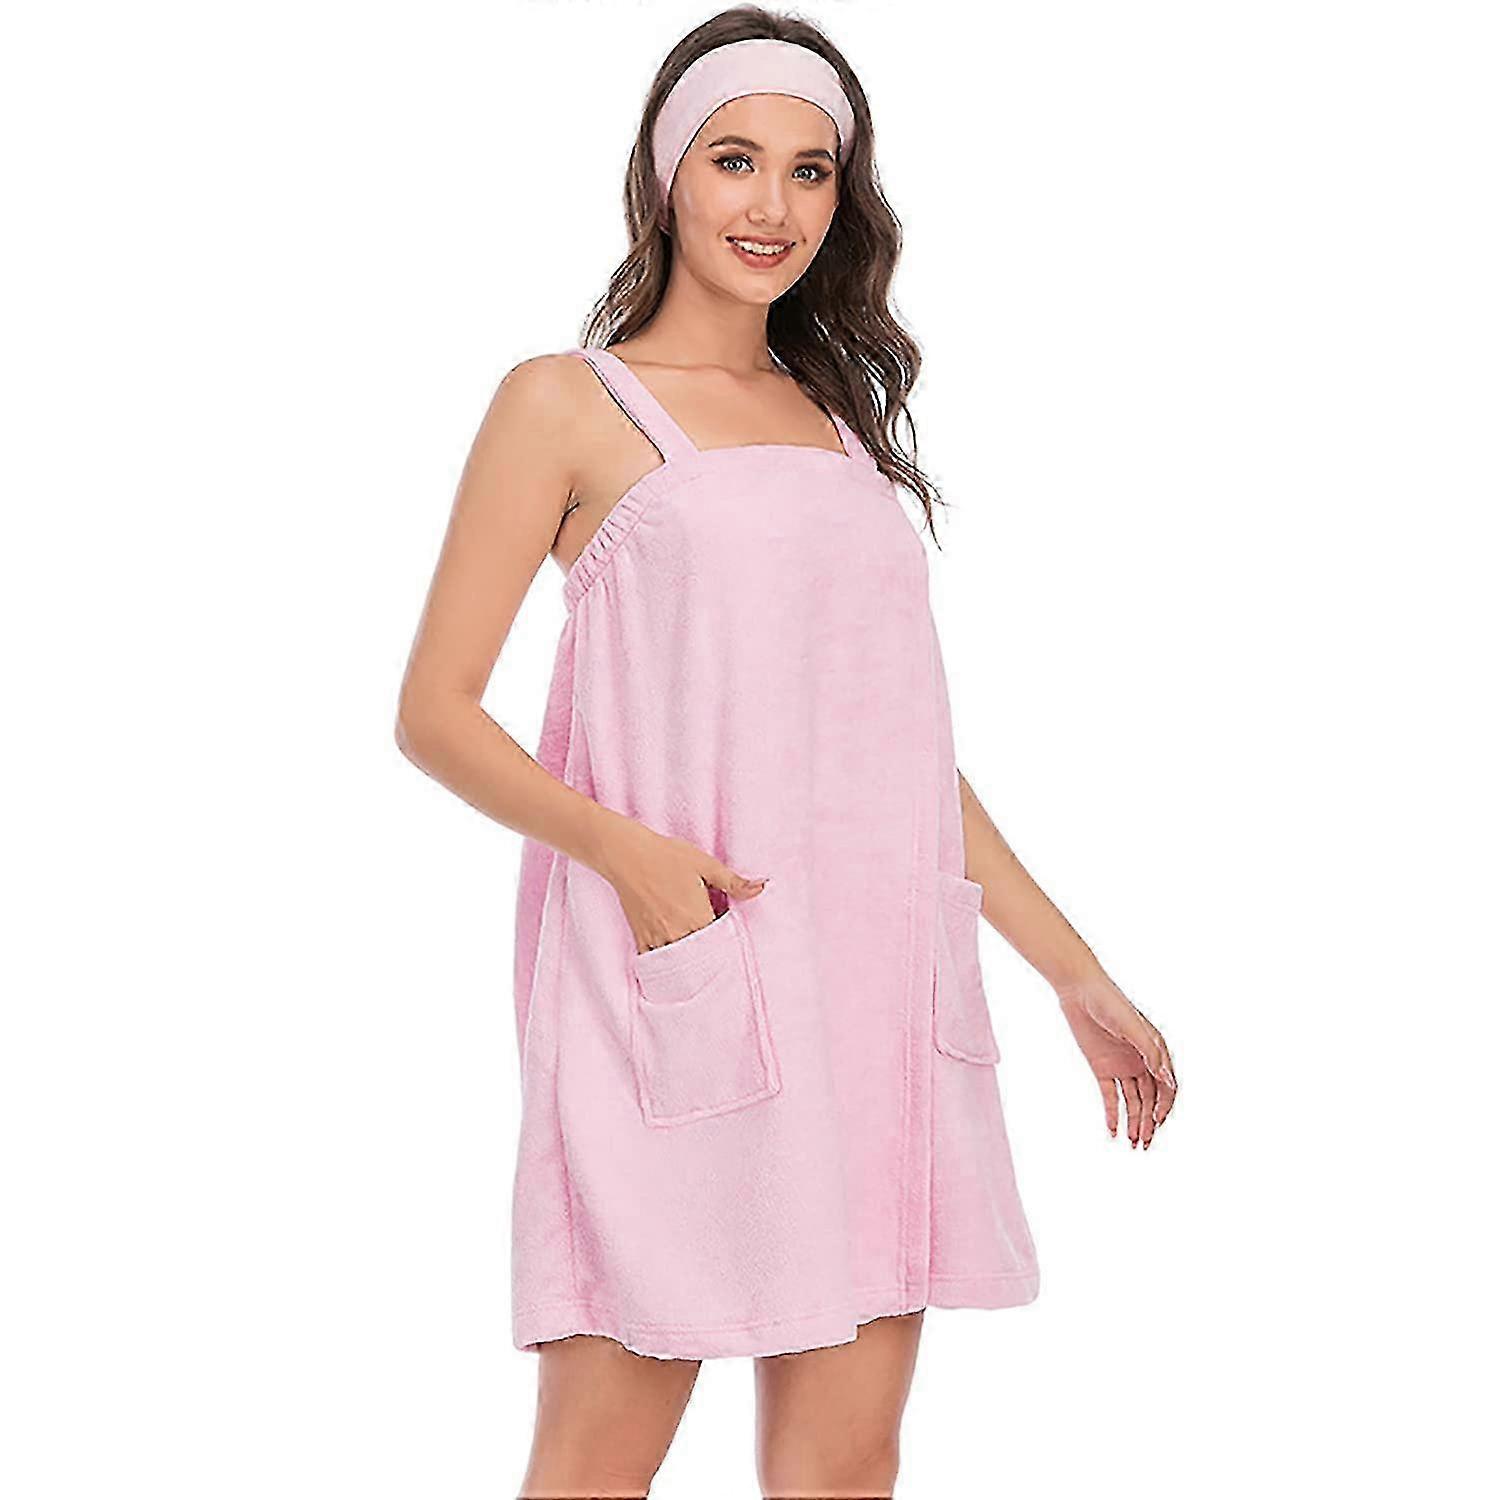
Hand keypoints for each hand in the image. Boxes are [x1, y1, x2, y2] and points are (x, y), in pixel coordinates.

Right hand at [601, 819, 769, 954]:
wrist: (627, 854)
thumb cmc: (668, 856)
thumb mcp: (706, 864)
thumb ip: (734, 882)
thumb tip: (762, 887)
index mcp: (698, 916)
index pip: (720, 942)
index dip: (727, 942)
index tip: (730, 937)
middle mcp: (678, 932)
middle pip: (701, 956)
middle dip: (710, 955)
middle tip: (717, 952)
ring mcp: (657, 937)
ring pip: (679, 962)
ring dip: (690, 962)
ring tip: (698, 959)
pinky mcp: (641, 936)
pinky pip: (656, 960)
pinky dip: (666, 964)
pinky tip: (674, 963)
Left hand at [1055, 973, 1176, 1148]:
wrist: (1078, 991)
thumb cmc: (1110, 1003)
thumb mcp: (1132, 1027)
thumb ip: (1150, 1052)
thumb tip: (1168, 1080)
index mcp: (1156, 1051)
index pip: (1166, 1087)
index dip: (1164, 1107)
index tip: (1157, 1123)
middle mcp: (1141, 1062)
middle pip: (1150, 1099)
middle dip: (1149, 1123)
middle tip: (1144, 1144)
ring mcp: (1122, 1066)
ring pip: (1133, 1102)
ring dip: (1134, 1123)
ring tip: (1132, 1144)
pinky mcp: (1102, 1068)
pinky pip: (1110, 1096)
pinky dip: (1112, 1114)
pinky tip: (1113, 1131)